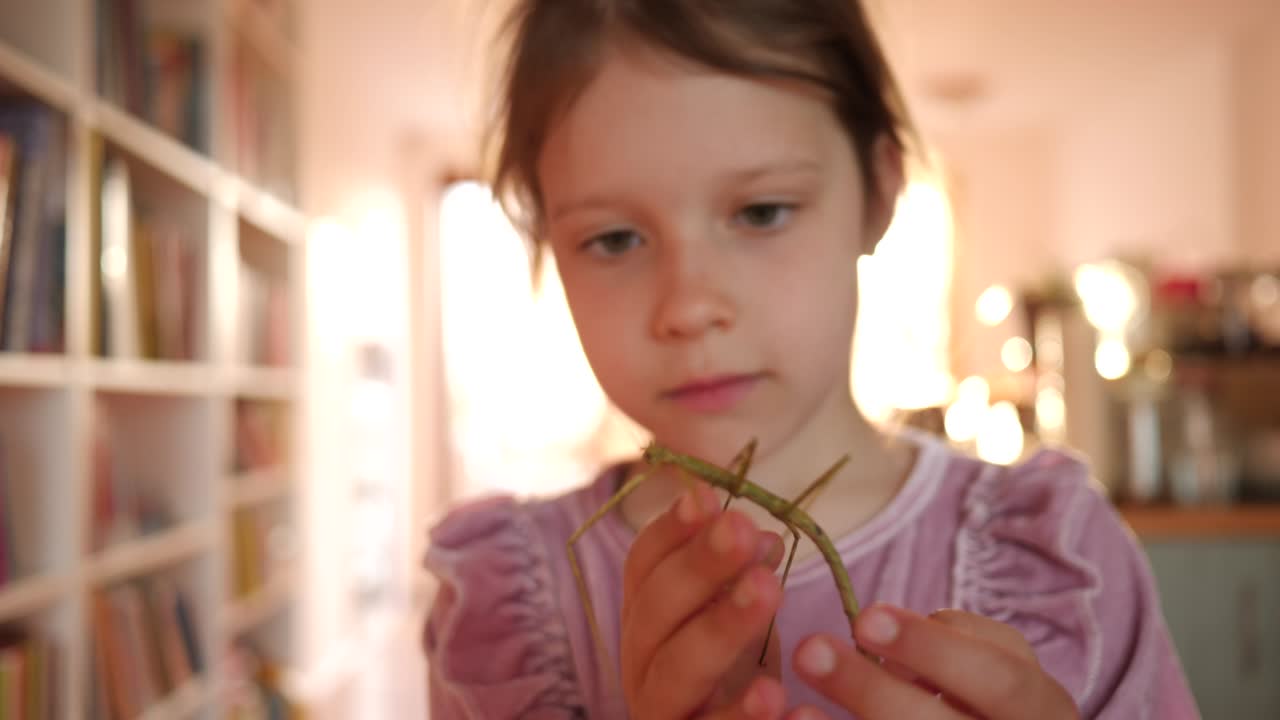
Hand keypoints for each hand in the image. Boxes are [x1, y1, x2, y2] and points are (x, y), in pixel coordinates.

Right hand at [621, 483, 788, 718]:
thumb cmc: (730, 677)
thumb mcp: (735, 620)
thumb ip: (741, 578)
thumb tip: (762, 535)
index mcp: (646, 619)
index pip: (643, 566)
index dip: (671, 529)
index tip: (706, 494)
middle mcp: (641, 661)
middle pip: (656, 608)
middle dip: (699, 565)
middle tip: (742, 528)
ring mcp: (660, 709)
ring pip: (678, 669)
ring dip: (721, 626)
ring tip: (770, 588)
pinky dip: (740, 716)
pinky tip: (776, 694)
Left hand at [786, 605, 1079, 718]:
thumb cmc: (992, 700)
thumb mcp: (999, 666)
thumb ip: (954, 645)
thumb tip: (875, 628)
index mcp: (1042, 709)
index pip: (997, 680)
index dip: (931, 650)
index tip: (864, 618)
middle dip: (873, 692)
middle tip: (810, 651)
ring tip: (795, 708)